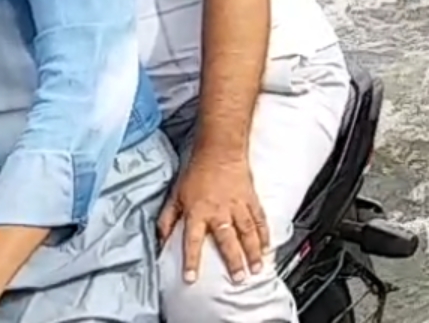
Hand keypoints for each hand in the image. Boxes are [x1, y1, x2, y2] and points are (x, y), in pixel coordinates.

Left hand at [159, 153, 268, 286]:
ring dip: (253, 251)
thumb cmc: (197, 172)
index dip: (191, 261)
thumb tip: (161, 241)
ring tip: (258, 267)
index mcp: (198, 212)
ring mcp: (237, 205)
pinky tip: (267, 246)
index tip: (191, 278)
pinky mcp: (250, 199)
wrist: (220, 150)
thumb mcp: (175, 196)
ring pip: (247, 232)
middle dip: (234, 260)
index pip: (192, 241)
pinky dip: (264, 233)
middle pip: (227, 240)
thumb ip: (167, 221)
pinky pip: (259, 219)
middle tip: (239, 278)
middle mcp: (219, 211)